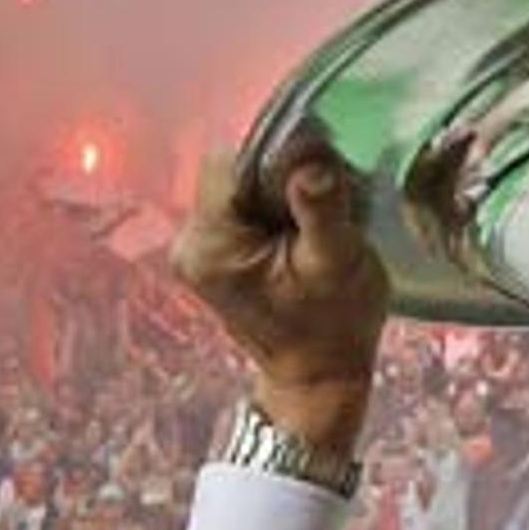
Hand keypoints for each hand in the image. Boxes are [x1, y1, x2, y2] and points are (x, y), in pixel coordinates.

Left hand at [171, 136, 391, 459]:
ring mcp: (199, 245)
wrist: (319, 373)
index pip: (235, 163)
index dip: (280, 155)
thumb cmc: (333, 327)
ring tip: (314, 219)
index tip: (319, 170)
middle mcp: (191, 241)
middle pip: (236, 168)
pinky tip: (301, 228)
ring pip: (243, 181)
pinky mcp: (217, 247)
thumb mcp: (337, 263)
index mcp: (209, 245)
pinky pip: (246, 201)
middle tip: (323, 202)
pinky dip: (277, 205)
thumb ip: (320, 207)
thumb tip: (311, 161)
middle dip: (282, 173)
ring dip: (282, 188)